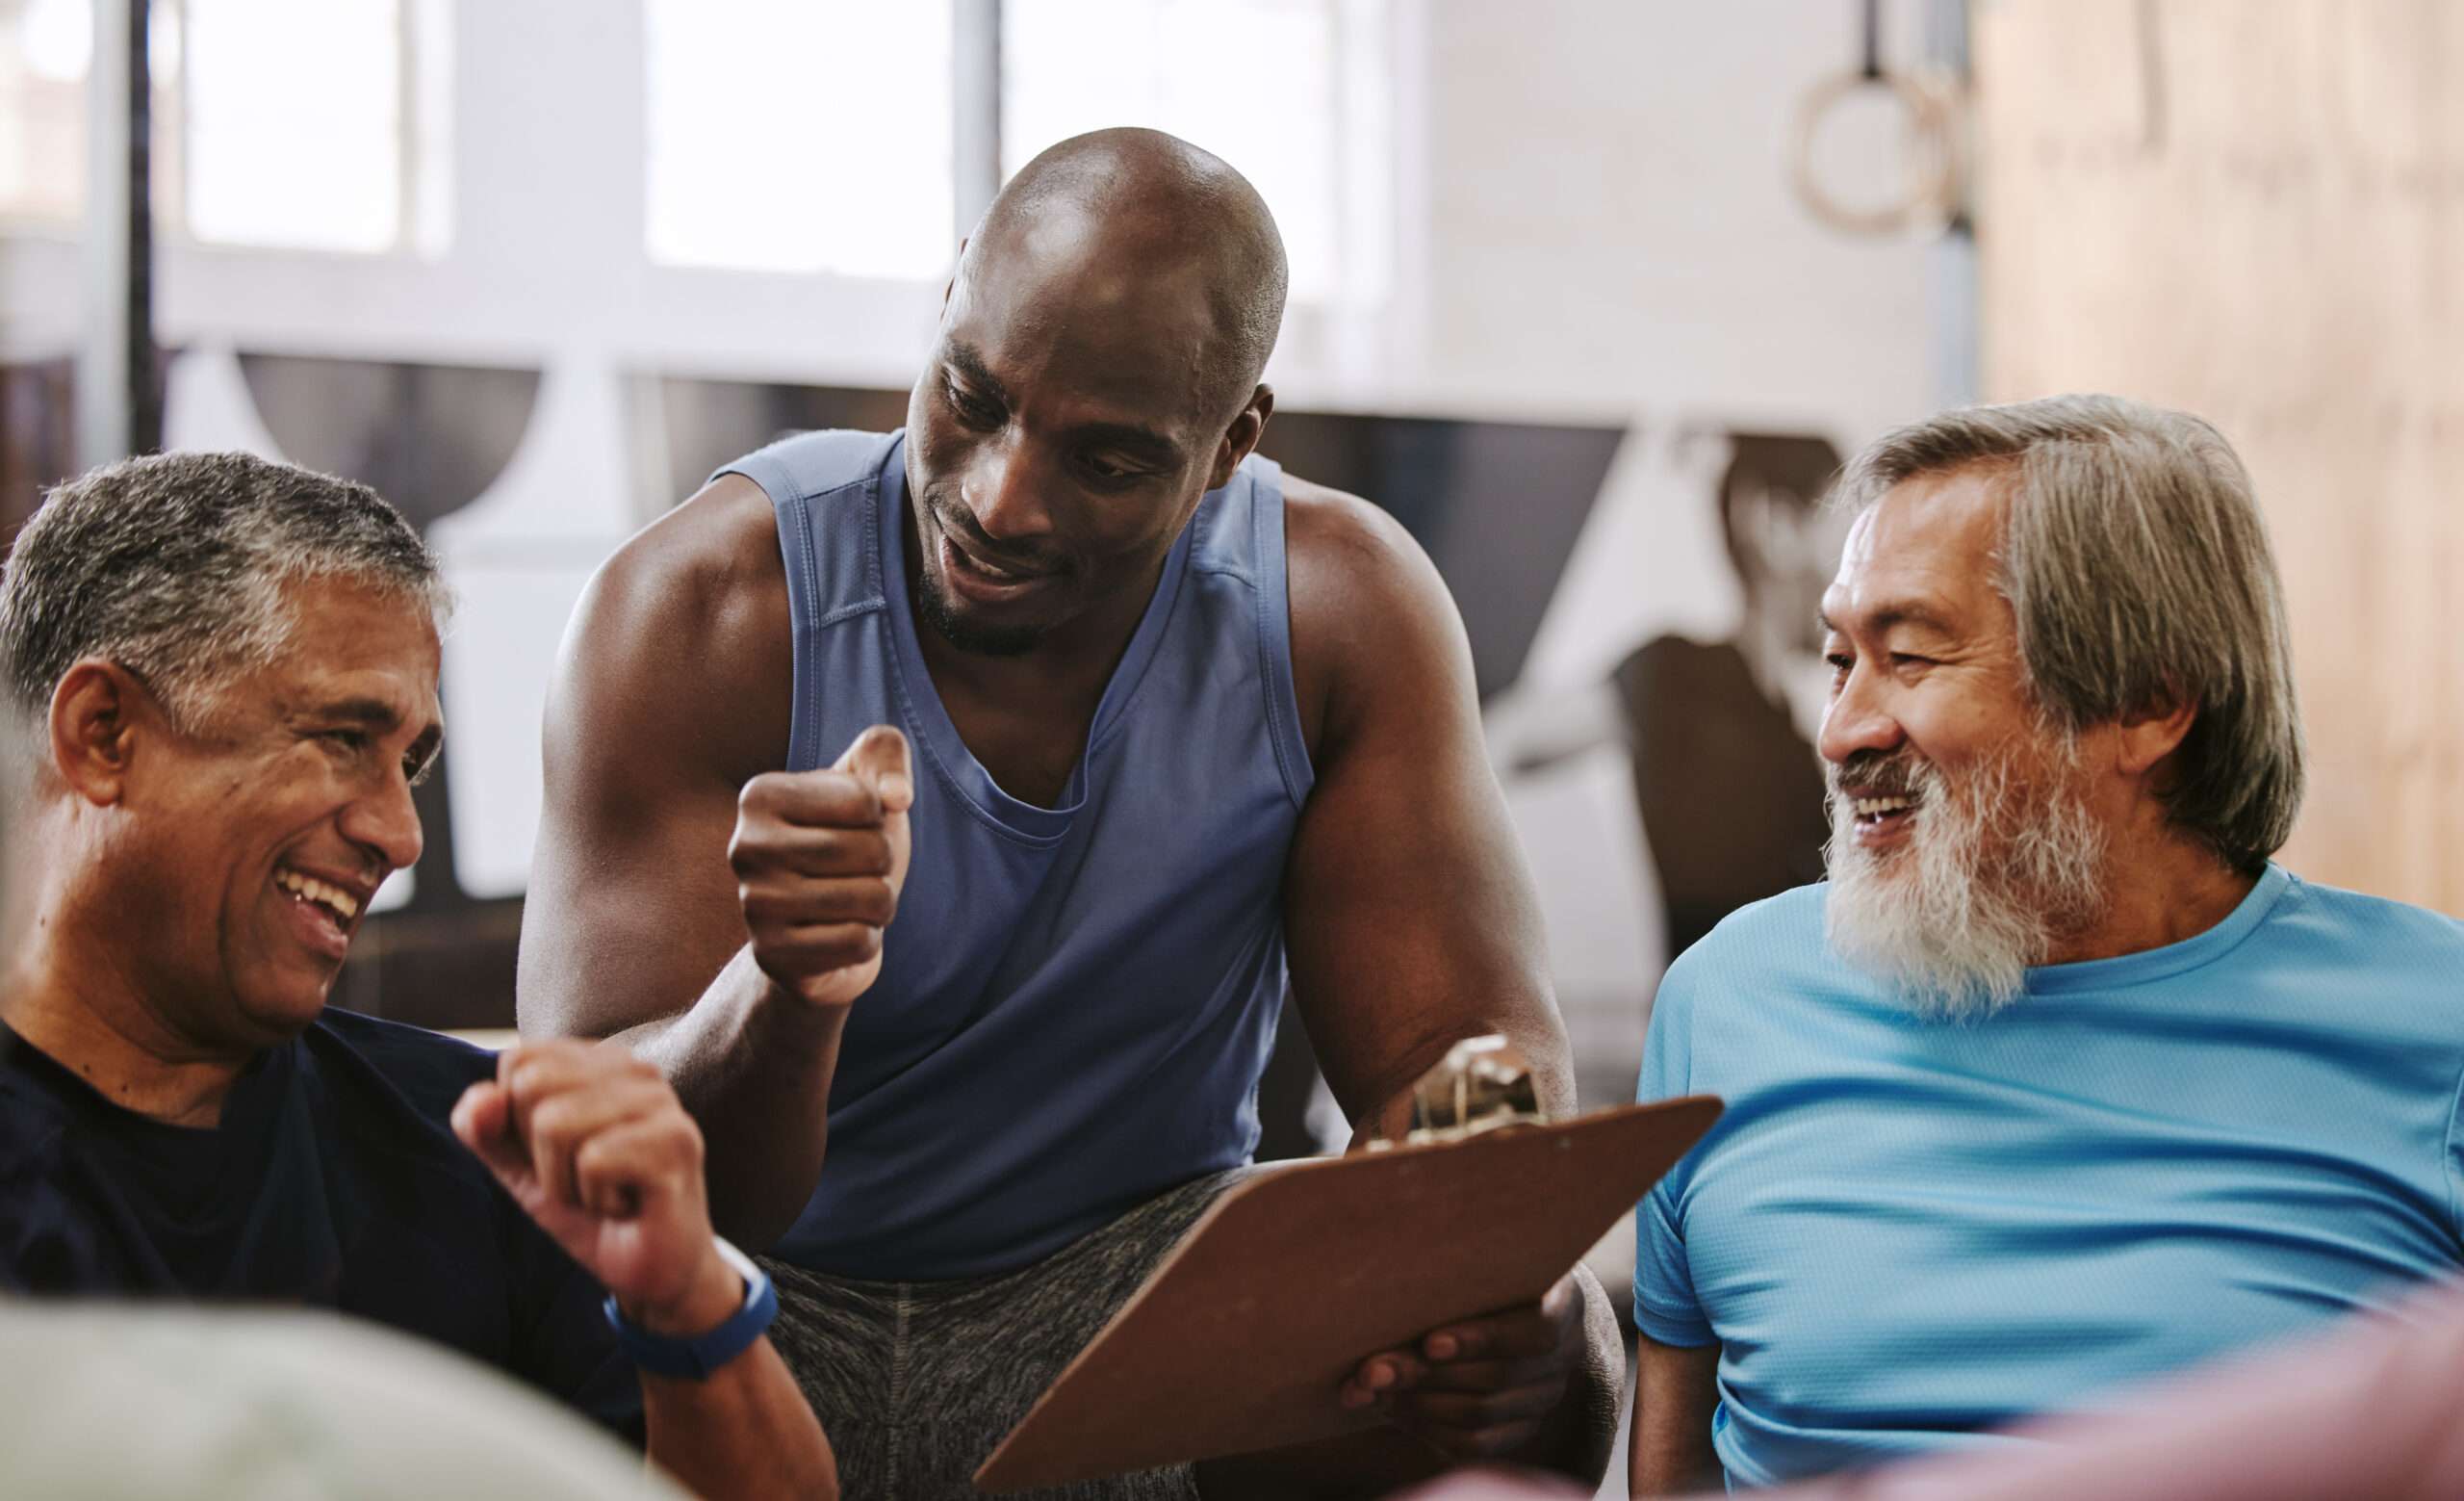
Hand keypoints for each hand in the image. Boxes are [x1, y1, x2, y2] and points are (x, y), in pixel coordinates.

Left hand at [451, 1040, 738, 1336]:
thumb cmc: (590, 1210)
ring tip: (605, 1194)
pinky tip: (626, 1205)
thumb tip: (482, 1099)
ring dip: (566, 1183)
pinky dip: (595, 1199)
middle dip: (539, 1151)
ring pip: (556, 1123)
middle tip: (582, 1178)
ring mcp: (662, 1103)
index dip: (516, 1120)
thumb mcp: (520, 1168)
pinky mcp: (677, 1142)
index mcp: (600, 1062)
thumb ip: (484, 1128)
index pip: (519, 1060)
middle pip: (532, 1085)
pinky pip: (592, 1161)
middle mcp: (636, 1070)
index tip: (560, 1153)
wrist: (649, 1271)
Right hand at [731, 724, 914, 1009]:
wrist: (818, 928)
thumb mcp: (867, 784)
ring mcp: (754, 904)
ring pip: (873, 898)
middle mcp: (745, 847)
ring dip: (881, 904)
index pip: (866, 800)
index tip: (849, 829)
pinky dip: (866, 940)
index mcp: (759, 795)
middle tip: (855, 872)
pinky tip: (837, 934)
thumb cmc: (846, 843)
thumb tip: (897, 796)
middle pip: (873, 851)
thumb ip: (885, 752)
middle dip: (884, 864)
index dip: (878, 818)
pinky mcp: (772, 955)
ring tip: (850, 902)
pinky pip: (859, 943)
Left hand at [1338, 1272, 1584, 1461]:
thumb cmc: (1474, 1276)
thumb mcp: (1469, 1269)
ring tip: (1376, 1389)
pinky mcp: (1520, 1430)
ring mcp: (1545, 1398)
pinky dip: (1428, 1430)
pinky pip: (1475, 1446)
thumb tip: (1379, 1322)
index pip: (1537, 1333)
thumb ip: (1437, 1288)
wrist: (1494, 1308)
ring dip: (1420, 1404)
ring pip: (1483, 1415)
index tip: (1429, 1342)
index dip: (1482, 1340)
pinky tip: (1395, 1409)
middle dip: (1429, 1375)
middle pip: (1500, 1377)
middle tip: (1373, 1371)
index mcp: (1564, 1305)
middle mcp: (1565, 1356)